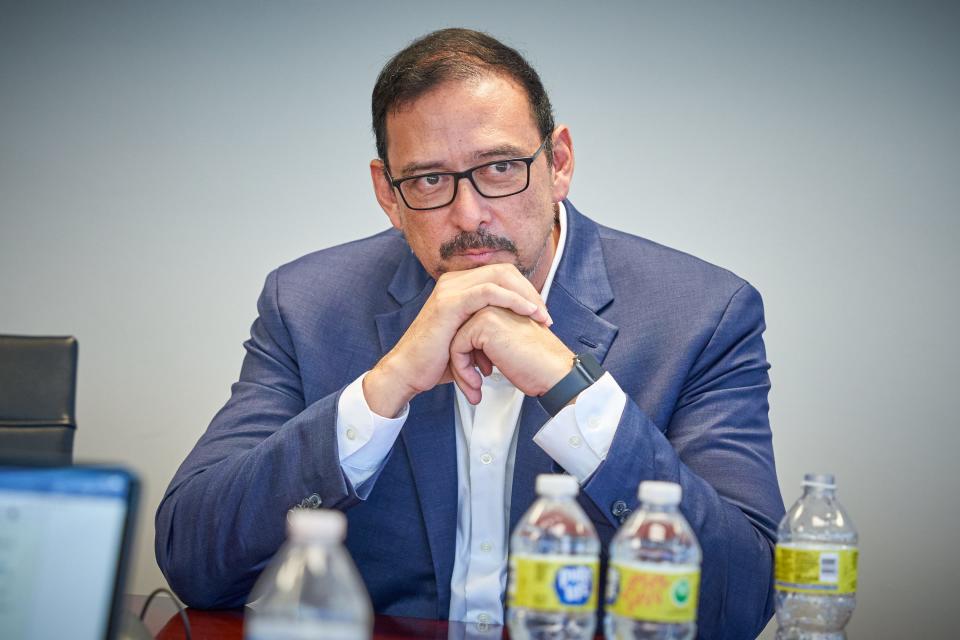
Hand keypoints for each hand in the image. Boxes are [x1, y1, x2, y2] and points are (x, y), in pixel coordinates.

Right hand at [363, 264, 552, 416]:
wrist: (409, 372)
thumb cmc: (435, 360)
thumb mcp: (468, 338)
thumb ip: (487, 326)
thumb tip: (514, 329)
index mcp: (459, 286)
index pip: (501, 275)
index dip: (524, 291)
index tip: (540, 314)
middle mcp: (454, 282)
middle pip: (504, 271)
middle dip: (529, 291)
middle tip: (545, 315)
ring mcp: (450, 289)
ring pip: (500, 276)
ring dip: (526, 295)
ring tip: (540, 316)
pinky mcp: (450, 302)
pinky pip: (489, 291)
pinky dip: (513, 300)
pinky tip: (527, 313)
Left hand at [448, 306, 574, 403]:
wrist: (554, 373)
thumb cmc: (538, 365)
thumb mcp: (508, 347)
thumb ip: (489, 342)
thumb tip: (467, 352)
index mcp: (502, 307)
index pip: (469, 331)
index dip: (469, 357)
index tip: (477, 376)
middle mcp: (494, 304)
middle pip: (459, 334)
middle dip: (462, 364)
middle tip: (473, 385)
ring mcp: (488, 311)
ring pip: (455, 342)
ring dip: (461, 371)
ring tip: (474, 388)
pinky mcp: (484, 324)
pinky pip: (457, 348)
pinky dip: (463, 371)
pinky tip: (477, 384)